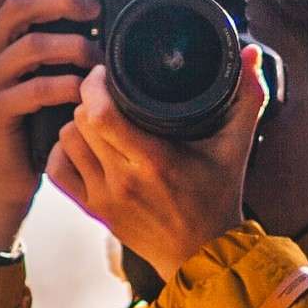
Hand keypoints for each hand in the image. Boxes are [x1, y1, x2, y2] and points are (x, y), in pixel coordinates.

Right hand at [0, 0, 102, 251]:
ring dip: (73, 47)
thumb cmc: (34, 127)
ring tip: (99, 60)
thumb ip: (59, 49)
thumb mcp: (44, 78)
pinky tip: (86, 93)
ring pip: (30, 45)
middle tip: (94, 9)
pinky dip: (67, 86)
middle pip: (15, 5)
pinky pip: (35, 88)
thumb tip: (104, 20)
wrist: (4, 183)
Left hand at [45, 44, 269, 283]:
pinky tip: (82, 145)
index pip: (101, 113)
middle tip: (105, 92)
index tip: (105, 73)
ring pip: (66, 141)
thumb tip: (250, 52)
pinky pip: (57, 170)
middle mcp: (124, 181)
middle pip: (81, 120)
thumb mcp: (236, 147)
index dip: (95, 85)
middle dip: (89, 99)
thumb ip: (247, 97)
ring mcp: (104, 198)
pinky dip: (62, 151)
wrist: (203, 254)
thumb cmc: (218, 197)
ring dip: (77, 123)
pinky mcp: (94, 211)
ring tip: (97, 117)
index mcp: (155, 162)